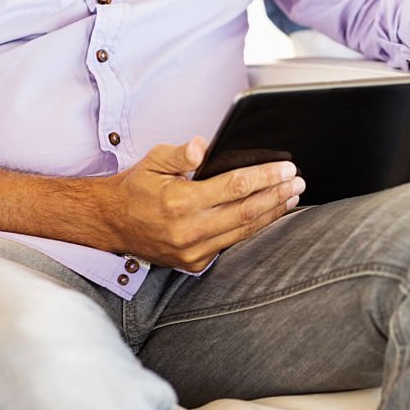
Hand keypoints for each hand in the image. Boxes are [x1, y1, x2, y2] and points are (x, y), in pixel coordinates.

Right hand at [99, 137, 303, 271]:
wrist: (111, 223)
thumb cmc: (136, 189)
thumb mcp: (153, 161)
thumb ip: (181, 154)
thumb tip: (203, 146)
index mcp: (180, 201)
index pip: (234, 186)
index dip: (264, 177)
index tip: (286, 168)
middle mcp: (189, 230)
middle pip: (246, 210)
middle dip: (277, 194)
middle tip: (298, 181)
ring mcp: (193, 250)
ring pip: (244, 230)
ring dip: (273, 212)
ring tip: (291, 196)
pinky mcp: (195, 263)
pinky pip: (233, 243)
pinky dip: (254, 228)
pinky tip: (270, 215)